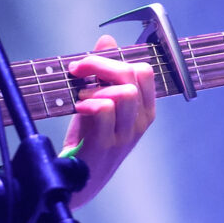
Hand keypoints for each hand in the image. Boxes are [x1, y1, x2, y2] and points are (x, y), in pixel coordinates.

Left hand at [61, 36, 156, 207]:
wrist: (78, 181)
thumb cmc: (90, 140)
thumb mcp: (98, 101)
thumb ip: (104, 73)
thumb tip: (107, 41)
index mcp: (143, 110)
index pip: (145, 71)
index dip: (114, 60)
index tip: (89, 64)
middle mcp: (140, 122)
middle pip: (133, 75)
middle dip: (101, 65)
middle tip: (78, 71)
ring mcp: (125, 135)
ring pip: (124, 93)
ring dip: (97, 87)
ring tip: (81, 97)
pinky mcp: (106, 145)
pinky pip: (105, 110)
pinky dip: (88, 103)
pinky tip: (78, 109)